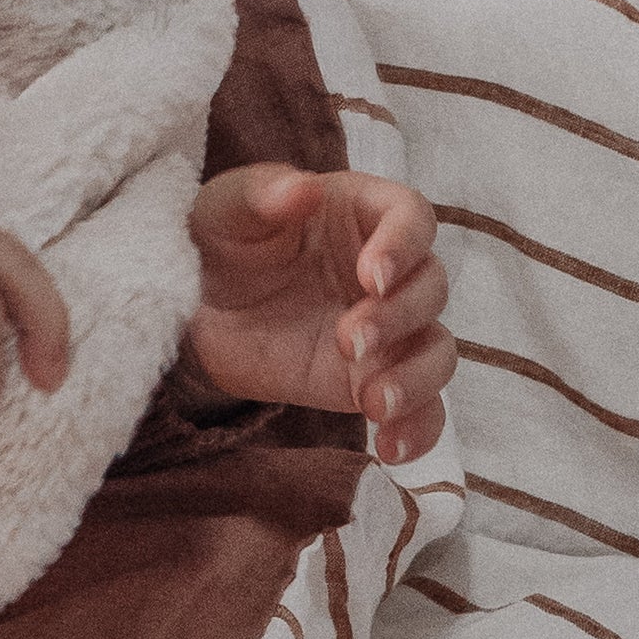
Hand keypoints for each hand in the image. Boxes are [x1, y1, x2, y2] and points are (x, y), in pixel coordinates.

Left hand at [183, 164, 455, 462]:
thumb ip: (260, 194)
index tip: (372, 277)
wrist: (200, 314)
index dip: (404, 245)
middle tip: (348, 340)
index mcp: (364, 213)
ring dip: (416, 379)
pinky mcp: (375, 382)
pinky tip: (390, 450)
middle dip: (398, 318)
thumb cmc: (221, 243)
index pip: (413, 218)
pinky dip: (418, 430)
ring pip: (438, 351)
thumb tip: (301, 188)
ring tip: (373, 403)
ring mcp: (390, 330)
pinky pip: (422, 409)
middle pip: (431, 288)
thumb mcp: (225, 210)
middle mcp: (391, 271)